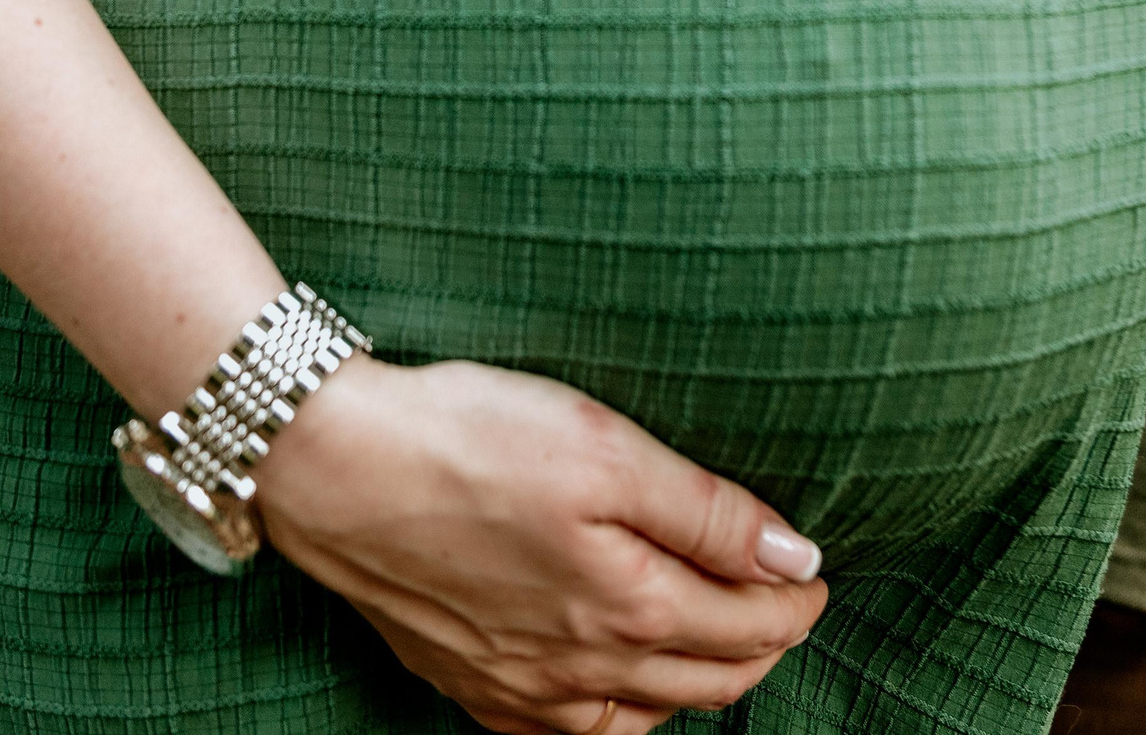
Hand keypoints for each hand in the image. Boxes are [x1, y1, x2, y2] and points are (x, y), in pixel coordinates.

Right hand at [252, 358, 828, 733]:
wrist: (330, 467)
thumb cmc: (466, 440)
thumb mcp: (606, 447)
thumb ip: (709, 512)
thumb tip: (797, 560)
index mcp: (630, 606)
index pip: (752, 626)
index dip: (797, 599)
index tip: (815, 572)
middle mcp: (582, 669)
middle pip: (707, 681)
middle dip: (762, 647)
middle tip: (785, 606)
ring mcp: (520, 688)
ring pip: (640, 716)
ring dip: (693, 685)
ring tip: (715, 642)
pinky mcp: (467, 683)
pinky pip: (564, 731)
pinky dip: (612, 715)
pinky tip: (613, 687)